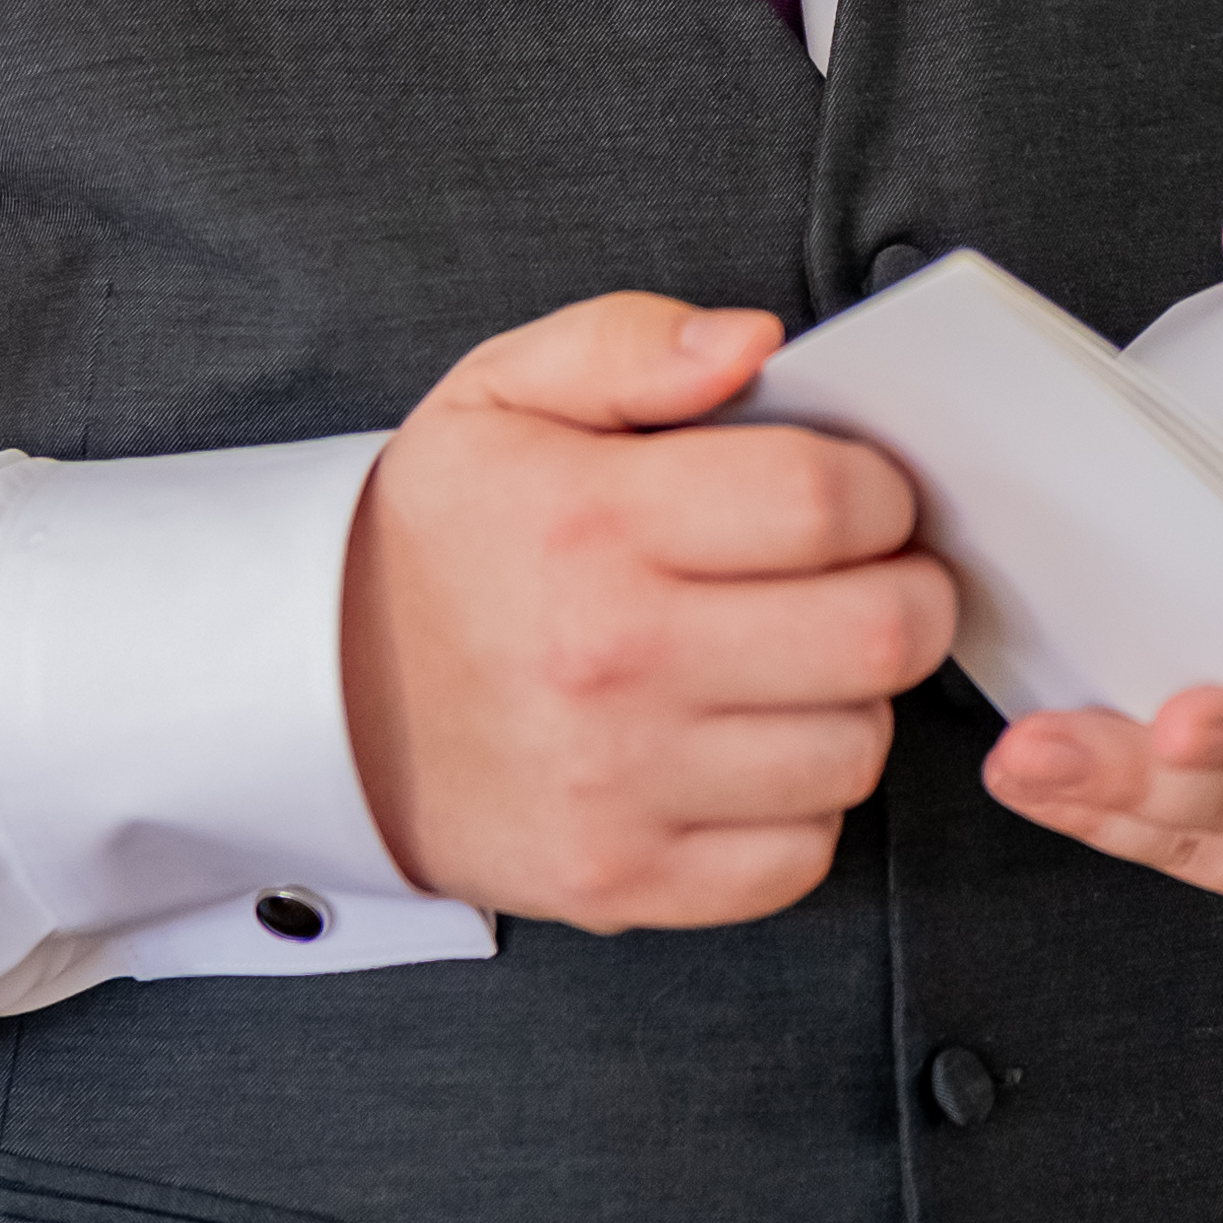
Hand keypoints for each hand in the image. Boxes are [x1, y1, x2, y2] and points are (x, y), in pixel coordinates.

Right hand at [342, 290, 961, 931]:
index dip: (880, 490)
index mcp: (592, 522)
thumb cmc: (440, 537)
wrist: (315, 696)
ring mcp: (619, 785)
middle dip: (908, 593)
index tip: (862, 494)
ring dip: (853, 702)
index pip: (825, 502)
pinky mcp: (621, 880)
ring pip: (851, 751)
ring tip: (798, 663)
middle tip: (873, 577)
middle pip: (875, 635)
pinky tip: (751, 749)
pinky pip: (799, 858)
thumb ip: (633, 343)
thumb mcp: (502, 391)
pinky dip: (801, 806)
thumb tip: (755, 342)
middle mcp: (611, 658)